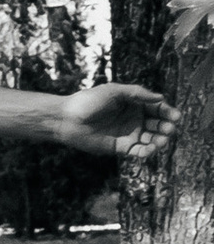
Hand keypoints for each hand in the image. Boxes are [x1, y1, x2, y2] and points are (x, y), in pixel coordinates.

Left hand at [54, 83, 175, 152]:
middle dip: (166, 126)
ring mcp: (128, 133)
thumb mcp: (114, 91)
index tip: (175, 116)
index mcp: (132, 103)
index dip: (167, 112)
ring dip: (160, 140)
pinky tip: (150, 149)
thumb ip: (137, 93)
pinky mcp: (121, 147)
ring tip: (162, 140)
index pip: (155, 107)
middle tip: (170, 129)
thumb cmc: (88, 101)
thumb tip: (161, 98)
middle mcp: (133, 118)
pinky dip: (147, 152)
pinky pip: (139, 151)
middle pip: (157, 124)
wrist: (67, 119)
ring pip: (151, 139)